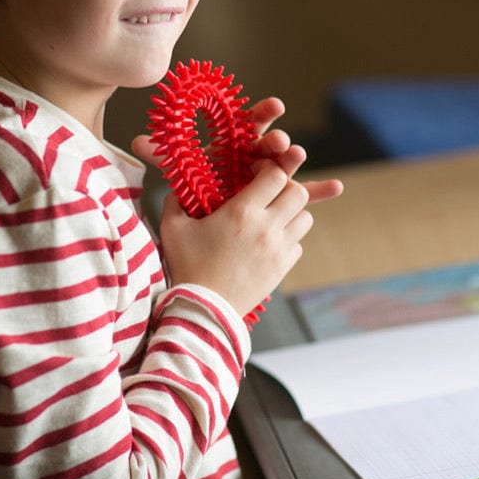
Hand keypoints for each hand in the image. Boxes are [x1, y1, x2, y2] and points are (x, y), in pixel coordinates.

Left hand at [131, 96, 343, 204]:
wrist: (208, 219)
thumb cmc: (199, 189)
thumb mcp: (182, 172)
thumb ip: (163, 156)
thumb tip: (134, 142)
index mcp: (235, 144)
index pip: (250, 123)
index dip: (263, 112)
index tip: (275, 106)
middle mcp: (256, 156)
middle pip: (270, 143)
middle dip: (277, 140)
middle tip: (280, 142)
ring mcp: (272, 177)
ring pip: (287, 166)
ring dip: (294, 160)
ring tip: (297, 158)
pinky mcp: (282, 198)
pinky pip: (304, 194)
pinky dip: (320, 190)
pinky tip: (337, 188)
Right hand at [158, 160, 310, 316]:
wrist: (204, 309)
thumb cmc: (187, 267)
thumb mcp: (173, 230)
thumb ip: (174, 203)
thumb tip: (176, 190)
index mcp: (242, 212)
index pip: (276, 175)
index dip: (268, 169)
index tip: (255, 174)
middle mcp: (266, 227)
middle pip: (299, 192)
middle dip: (286, 188)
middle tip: (268, 194)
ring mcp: (278, 249)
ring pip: (305, 217)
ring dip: (291, 213)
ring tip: (271, 219)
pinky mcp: (283, 268)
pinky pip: (298, 244)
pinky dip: (288, 239)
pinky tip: (268, 243)